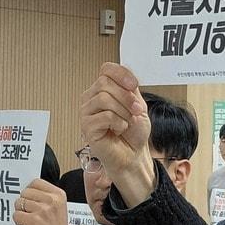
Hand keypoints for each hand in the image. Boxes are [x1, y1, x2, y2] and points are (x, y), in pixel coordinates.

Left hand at [14, 179, 70, 224]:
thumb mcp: (57, 208)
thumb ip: (45, 197)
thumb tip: (25, 190)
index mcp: (58, 194)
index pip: (36, 182)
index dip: (29, 191)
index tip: (32, 200)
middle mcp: (51, 200)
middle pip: (25, 192)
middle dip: (24, 202)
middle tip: (31, 213)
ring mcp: (42, 210)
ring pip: (19, 203)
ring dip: (21, 212)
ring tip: (30, 221)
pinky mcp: (33, 221)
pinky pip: (16, 215)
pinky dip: (18, 222)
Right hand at [79, 63, 156, 199]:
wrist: (133, 154)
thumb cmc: (134, 132)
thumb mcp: (137, 104)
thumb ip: (130, 89)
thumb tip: (127, 77)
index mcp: (102, 90)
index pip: (106, 69)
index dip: (121, 74)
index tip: (134, 85)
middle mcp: (91, 99)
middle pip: (104, 83)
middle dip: (125, 97)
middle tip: (135, 111)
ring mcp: (87, 113)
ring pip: (103, 99)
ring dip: (123, 111)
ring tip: (127, 122)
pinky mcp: (87, 127)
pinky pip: (104, 116)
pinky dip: (118, 123)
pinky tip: (119, 130)